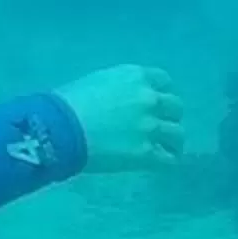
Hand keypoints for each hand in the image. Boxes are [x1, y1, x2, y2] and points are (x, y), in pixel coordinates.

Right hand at [57, 63, 186, 170]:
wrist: (59, 129)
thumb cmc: (67, 103)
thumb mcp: (97, 81)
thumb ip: (119, 88)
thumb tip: (122, 100)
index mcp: (136, 76)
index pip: (164, 81)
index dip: (161, 93)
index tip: (156, 103)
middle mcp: (149, 98)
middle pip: (175, 107)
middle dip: (169, 116)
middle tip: (159, 126)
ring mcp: (150, 127)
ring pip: (178, 133)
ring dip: (172, 140)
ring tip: (165, 148)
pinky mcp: (146, 153)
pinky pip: (169, 158)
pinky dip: (167, 160)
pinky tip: (161, 162)